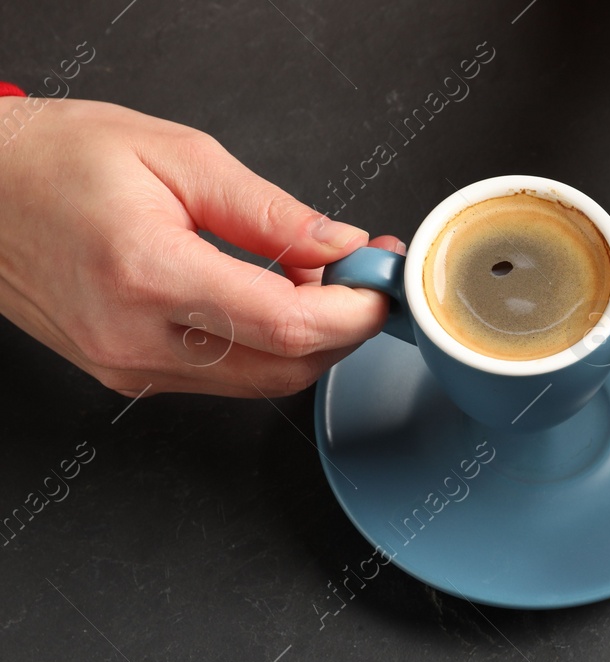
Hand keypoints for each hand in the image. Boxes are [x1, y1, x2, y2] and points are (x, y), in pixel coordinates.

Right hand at [0, 99, 402, 397]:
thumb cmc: (53, 161)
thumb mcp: (175, 155)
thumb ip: (271, 212)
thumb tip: (340, 245)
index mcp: (149, 274)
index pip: (288, 325)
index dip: (354, 310)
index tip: (380, 280)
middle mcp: (137, 338)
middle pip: (286, 367)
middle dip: (343, 327)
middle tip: (360, 272)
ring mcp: (130, 366)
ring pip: (261, 382)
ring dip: (309, 340)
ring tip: (315, 278)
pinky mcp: (129, 375)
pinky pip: (224, 378)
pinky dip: (265, 345)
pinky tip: (270, 299)